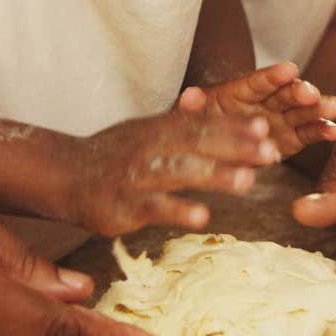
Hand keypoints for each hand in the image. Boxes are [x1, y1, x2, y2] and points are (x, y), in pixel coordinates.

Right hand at [63, 109, 277, 234]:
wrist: (63, 175)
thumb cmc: (116, 156)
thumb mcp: (149, 133)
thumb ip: (185, 126)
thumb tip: (231, 119)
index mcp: (158, 129)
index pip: (202, 124)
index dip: (234, 126)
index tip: (266, 129)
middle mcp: (149, 147)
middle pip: (196, 143)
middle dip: (235, 147)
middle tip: (271, 152)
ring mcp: (135, 175)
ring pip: (178, 172)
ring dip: (214, 175)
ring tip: (247, 183)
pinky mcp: (122, 205)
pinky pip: (153, 207)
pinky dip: (178, 210)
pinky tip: (204, 216)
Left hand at [175, 61, 335, 157]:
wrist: (207, 148)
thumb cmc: (199, 126)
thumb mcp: (191, 118)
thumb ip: (193, 108)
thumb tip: (188, 96)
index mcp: (240, 92)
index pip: (257, 82)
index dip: (272, 76)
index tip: (289, 69)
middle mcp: (264, 101)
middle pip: (283, 94)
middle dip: (299, 92)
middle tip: (311, 93)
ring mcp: (280, 119)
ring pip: (301, 111)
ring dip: (317, 108)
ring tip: (334, 107)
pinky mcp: (290, 139)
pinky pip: (308, 133)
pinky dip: (322, 132)